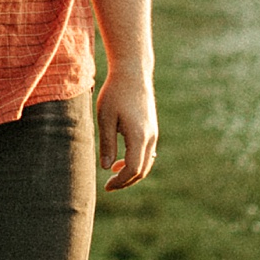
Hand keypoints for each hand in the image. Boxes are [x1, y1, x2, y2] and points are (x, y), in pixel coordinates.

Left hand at [98, 64, 156, 189]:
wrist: (133, 73)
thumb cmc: (115, 93)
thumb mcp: (105, 118)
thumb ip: (107, 144)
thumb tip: (107, 167)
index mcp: (139, 136)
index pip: (133, 169)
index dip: (120, 181)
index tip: (107, 186)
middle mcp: (150, 137)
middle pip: (142, 170)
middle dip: (126, 181)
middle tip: (109, 185)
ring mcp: (154, 133)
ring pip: (146, 162)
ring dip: (131, 172)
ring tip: (113, 173)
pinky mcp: (152, 128)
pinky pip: (148, 153)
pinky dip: (137, 161)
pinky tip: (122, 160)